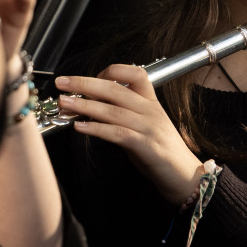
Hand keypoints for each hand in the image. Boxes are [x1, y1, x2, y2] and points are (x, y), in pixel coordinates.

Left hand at [55, 64, 203, 205]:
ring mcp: (149, 127)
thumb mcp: (143, 125)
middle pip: (115, 89)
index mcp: (151, 101)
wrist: (185, 175)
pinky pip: (118, 133)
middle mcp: (150, 110)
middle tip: (62, 82)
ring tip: (64, 103)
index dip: (109, 72)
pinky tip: (79, 127)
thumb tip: (91, 106)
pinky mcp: (146, 146)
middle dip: (85, 84)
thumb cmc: (160, 150)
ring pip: (113, 110)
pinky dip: (96, 129)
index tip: (88, 79)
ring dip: (85, 105)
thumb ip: (121, 113)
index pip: (134, 73)